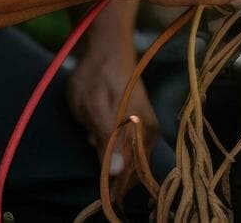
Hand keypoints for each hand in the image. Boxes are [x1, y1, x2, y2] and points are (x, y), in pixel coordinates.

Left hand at [66, 42, 158, 181]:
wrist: (107, 46)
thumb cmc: (97, 76)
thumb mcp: (93, 107)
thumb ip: (106, 139)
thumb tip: (117, 172)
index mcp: (140, 132)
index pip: (128, 175)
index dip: (112, 188)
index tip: (97, 194)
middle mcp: (149, 134)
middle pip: (129, 170)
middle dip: (108, 166)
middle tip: (91, 143)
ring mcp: (147, 128)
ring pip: (126, 158)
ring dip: (107, 154)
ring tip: (92, 133)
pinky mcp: (141, 123)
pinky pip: (126, 146)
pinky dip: (110, 144)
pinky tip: (97, 130)